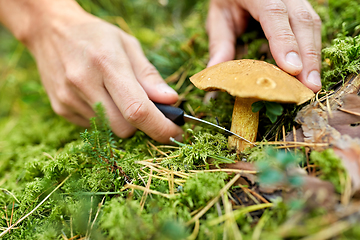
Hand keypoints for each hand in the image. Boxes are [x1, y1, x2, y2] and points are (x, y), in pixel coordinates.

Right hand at [24, 3, 182, 142]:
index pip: (137, 109)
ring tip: (116, 95)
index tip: (175, 133)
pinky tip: (99, 96)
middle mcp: (84, 84)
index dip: (160, 127)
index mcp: (106, 64)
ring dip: (121, 121)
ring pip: (109, 130)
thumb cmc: (96, 36)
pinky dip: (105, 118)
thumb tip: (171, 101)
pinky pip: (94, 127)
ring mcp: (69, 98)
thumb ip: (149, 76)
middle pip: (124, 128)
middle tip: (145, 107)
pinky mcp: (61, 108)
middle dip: (141, 125)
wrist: (50, 30)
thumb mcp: (128, 45)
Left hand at [206, 0, 321, 91]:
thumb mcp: (219, 17)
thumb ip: (219, 42)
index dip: (284, 41)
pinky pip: (312, 26)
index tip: (291, 69)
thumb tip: (213, 71)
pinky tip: (310, 71)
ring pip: (311, 23)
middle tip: (308, 87)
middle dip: (307, 55)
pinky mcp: (302, 5)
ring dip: (313, 56)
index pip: (274, 13)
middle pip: (301, 20)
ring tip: (311, 85)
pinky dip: (312, 50)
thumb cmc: (228, 0)